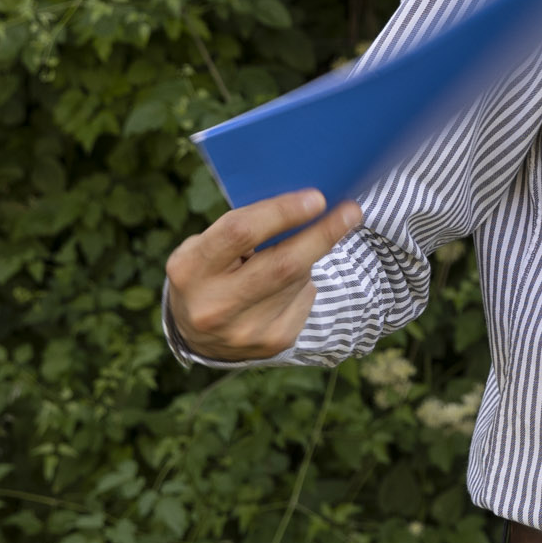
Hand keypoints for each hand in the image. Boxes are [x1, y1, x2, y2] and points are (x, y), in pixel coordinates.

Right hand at [164, 191, 361, 360]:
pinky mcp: (272, 344)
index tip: (317, 198)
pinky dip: (304, 283)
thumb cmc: (208, 273)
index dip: (283, 213)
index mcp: (190, 269)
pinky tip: (288, 284)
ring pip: (298, 280)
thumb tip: (305, 204)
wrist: (196, 334)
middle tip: (351, 212)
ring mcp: (245, 330)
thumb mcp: (206, 247)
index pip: (241, 233)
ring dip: (307, 258)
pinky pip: (304, 299)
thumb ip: (244, 228)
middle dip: (322, 234)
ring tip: (296, 250)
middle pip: (283, 264)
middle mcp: (215, 305)